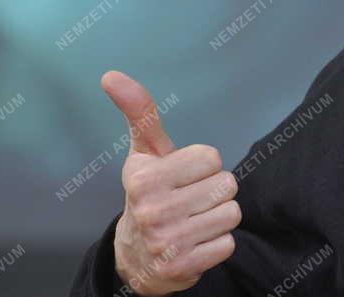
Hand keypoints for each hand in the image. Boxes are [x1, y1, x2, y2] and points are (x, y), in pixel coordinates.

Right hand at [101, 71, 239, 296]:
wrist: (136, 254)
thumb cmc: (150, 192)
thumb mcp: (145, 152)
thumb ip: (139, 112)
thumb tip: (111, 75)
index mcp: (144, 178)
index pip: (212, 158)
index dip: (204, 165)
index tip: (183, 175)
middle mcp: (152, 211)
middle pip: (227, 185)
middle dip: (214, 190)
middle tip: (190, 199)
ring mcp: (167, 243)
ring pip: (232, 214)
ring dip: (218, 216)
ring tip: (193, 219)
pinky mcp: (182, 268)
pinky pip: (228, 243)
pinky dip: (217, 242)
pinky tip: (195, 241)